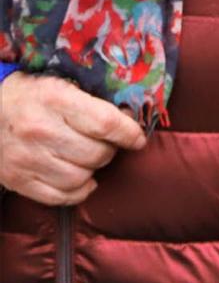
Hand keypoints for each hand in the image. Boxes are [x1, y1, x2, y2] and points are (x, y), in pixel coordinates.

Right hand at [0, 72, 146, 206]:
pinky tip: (80, 178)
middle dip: (110, 150)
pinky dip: (77, 191)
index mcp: (55, 100)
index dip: (129, 133)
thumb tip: (129, 116)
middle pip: (96, 154)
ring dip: (93, 170)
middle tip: (106, 144)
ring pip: (81, 178)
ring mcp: (26, 159)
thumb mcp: (61, 85)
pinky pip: (59, 197)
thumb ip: (93, 100)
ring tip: (89, 158)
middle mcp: (40, 131)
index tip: (137, 138)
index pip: (105, 123)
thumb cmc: (31, 95)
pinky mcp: (17, 180)